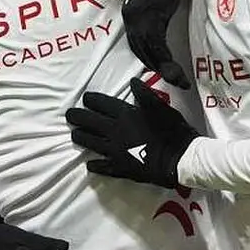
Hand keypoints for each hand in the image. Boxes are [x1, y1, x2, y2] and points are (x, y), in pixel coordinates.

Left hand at [66, 78, 200, 187]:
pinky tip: (89, 163)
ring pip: (91, 142)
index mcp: (126, 115)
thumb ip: (144, 94)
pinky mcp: (120, 168)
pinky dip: (94, 164)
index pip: (102, 104)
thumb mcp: (161, 107)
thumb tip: (132, 81)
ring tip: (74, 135)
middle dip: (77, 117)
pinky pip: (102, 166)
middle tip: (70, 115)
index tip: (85, 98)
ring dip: (81, 137)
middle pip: (90, 122)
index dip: (91, 100)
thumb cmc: (173, 130)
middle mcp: (116, 132)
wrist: (179, 159)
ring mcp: (115, 151)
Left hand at [121, 0, 195, 87]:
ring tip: (178, 78)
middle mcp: (131, 18)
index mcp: (130, 15)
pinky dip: (166, 59)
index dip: (148, 58)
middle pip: (141, 51)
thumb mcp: (155, 3)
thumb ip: (153, 19)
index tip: (161, 67)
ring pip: (149, 52)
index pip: (136, 45)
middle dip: (157, 67)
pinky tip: (175, 68)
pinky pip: (158, 46)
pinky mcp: (153, 18)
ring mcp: (140, 18)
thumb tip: (158, 35)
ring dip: (164, 68)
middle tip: (173, 78)